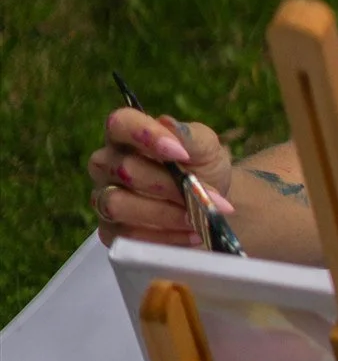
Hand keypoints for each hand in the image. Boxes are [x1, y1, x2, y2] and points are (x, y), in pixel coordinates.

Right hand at [87, 109, 233, 249]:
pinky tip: (191, 233)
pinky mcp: (109, 231)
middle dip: (168, 185)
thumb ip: (190, 137)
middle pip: (125, 170)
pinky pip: (126, 236)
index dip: (146, 135)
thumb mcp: (206, 148)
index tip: (181, 153)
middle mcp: (107, 164)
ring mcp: (104, 198)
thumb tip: (168, 125)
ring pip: (118, 204)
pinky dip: (163, 236)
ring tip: (197, 217)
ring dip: (164, 214)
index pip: (120, 123)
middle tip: (202, 195)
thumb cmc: (202, 168)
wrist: (209, 205)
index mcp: (126, 135)